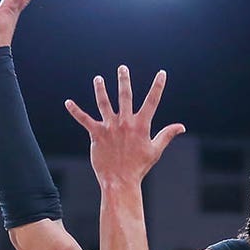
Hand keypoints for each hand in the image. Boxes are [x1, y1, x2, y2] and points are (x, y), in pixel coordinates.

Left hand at [65, 66, 185, 186]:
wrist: (120, 181)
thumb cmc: (139, 167)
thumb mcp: (155, 150)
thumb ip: (167, 135)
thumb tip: (181, 127)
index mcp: (141, 125)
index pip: (152, 101)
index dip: (158, 86)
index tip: (162, 73)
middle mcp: (125, 123)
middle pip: (125, 96)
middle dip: (124, 80)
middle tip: (122, 68)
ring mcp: (110, 127)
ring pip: (104, 103)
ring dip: (100, 89)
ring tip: (98, 79)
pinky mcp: (96, 134)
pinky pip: (84, 119)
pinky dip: (75, 111)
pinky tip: (68, 103)